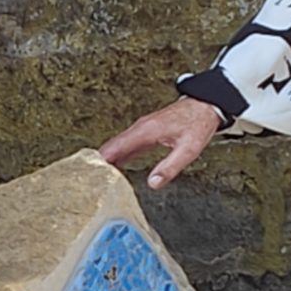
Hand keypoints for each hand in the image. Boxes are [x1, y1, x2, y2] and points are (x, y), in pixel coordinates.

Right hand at [99, 97, 222, 188]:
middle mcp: (139, 128)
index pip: (113, 148)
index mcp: (145, 131)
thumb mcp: (189, 149)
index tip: (87, 176)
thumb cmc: (197, 124)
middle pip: (110, 147)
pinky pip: (124, 145)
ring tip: (95, 180)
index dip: (98, 162)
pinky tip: (113, 169)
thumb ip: (170, 167)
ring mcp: (141, 129)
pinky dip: (115, 156)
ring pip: (115, 146)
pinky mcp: (145, 132)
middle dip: (97, 164)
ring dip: (105, 161)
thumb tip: (152, 183)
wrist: (204, 106)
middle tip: (86, 183)